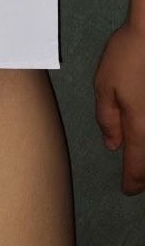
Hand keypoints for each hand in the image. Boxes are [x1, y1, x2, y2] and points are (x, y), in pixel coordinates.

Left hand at [94, 20, 144, 194]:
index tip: (127, 190)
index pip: (137, 165)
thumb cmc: (128, 55)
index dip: (132, 182)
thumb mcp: (104, 86)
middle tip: (137, 180)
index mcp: (140, 125)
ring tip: (142, 162)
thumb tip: (113, 144)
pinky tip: (144, 129)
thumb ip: (107, 119)